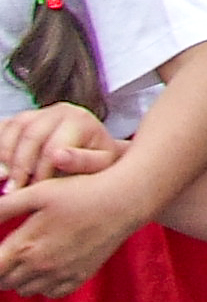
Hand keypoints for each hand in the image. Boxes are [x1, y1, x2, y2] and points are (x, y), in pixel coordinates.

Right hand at [0, 102, 121, 191]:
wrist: (97, 147)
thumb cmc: (100, 158)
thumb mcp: (101, 163)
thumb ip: (83, 161)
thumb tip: (57, 157)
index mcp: (80, 120)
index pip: (53, 147)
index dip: (40, 171)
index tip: (33, 191)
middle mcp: (60, 110)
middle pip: (30, 136)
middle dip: (19, 166)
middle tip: (14, 190)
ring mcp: (40, 111)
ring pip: (14, 128)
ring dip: (6, 155)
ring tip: (6, 179)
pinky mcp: (25, 117)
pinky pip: (5, 126)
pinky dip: (0, 145)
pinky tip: (3, 166)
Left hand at [0, 167, 149, 296]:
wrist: (124, 201)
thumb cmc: (80, 192)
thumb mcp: (37, 193)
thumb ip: (4, 207)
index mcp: (25, 247)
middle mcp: (41, 267)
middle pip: (4, 283)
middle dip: (0, 270)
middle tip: (7, 254)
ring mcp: (61, 274)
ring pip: (25, 290)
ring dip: (19, 279)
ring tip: (25, 258)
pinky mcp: (80, 276)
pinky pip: (51, 293)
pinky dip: (43, 286)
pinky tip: (47, 268)